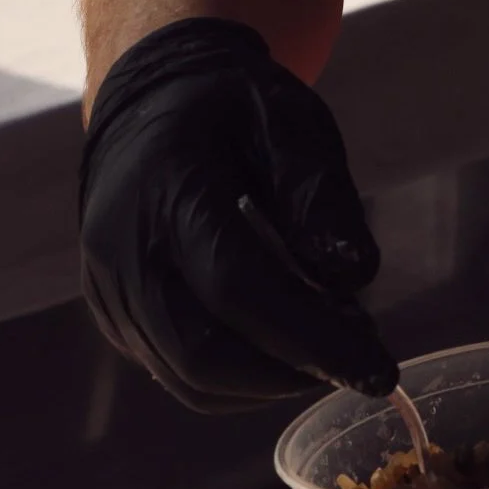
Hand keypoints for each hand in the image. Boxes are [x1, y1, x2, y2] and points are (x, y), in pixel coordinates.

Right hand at [79, 18, 397, 412]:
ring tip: (318, 354)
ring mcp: (110, 293)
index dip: (311, 339)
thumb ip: (321, 197)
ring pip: (191, 379)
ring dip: (268, 384)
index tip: (378, 372)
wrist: (146, 103)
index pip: (237, 286)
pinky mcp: (113, 319)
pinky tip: (277, 355)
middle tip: (350, 361)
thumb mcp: (290, 125)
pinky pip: (177, 376)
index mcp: (168, 190)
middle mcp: (123, 252)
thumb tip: (354, 276)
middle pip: (204, 355)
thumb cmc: (227, 112)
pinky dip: (239, 383)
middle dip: (289, 374)